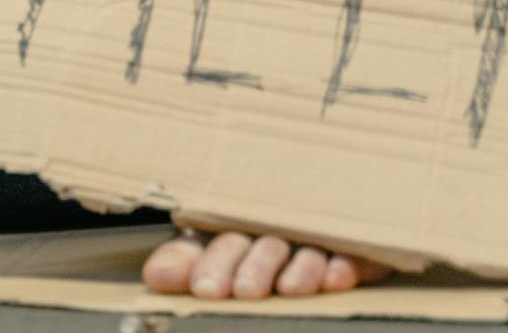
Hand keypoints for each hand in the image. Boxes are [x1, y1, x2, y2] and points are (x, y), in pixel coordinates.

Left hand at [143, 226, 392, 299]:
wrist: (302, 216)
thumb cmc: (240, 245)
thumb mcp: (206, 254)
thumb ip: (182, 263)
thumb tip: (155, 277)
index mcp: (235, 226)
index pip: (223, 242)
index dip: (213, 264)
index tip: (205, 289)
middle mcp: (275, 229)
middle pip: (265, 244)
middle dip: (255, 268)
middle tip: (246, 291)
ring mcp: (315, 238)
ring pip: (309, 249)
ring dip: (302, 267)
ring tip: (291, 288)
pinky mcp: (352, 248)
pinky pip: (352, 252)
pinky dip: (345, 264)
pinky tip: (337, 278)